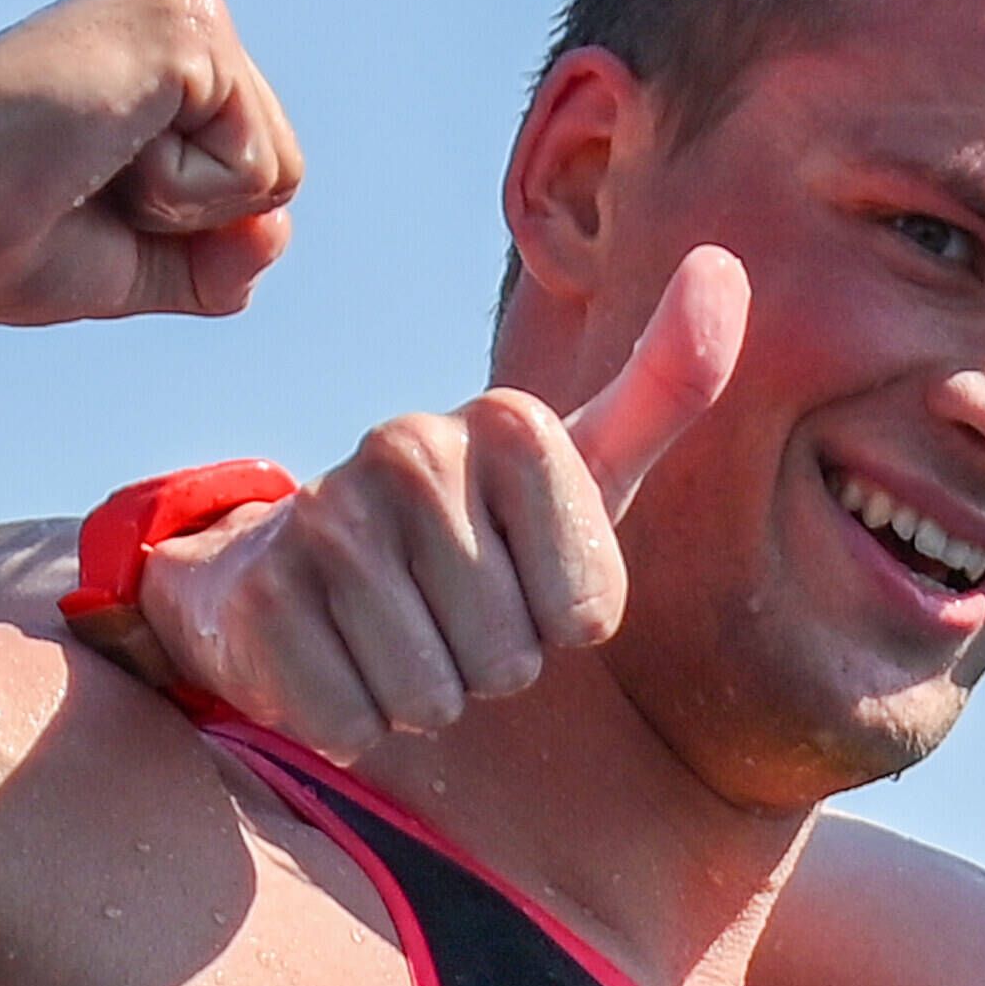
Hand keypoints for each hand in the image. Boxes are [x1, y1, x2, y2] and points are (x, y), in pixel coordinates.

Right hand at [0, 0, 305, 328]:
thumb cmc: (0, 238)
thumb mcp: (142, 260)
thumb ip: (225, 255)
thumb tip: (278, 229)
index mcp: (164, 46)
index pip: (255, 177)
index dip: (180, 226)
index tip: (75, 189)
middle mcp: (179, 2)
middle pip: (280, 173)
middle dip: (189, 217)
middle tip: (76, 177)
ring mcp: (184, 2)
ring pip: (276, 173)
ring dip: (180, 205)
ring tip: (82, 159)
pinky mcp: (187, 26)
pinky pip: (255, 168)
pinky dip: (179, 194)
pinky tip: (96, 147)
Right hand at [129, 248, 747, 758]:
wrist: (300, 563)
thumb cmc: (480, 526)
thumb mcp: (583, 462)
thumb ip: (667, 383)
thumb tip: (723, 263)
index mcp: (510, 422)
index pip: (588, 614)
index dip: (563, 622)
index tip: (525, 574)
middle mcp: (411, 448)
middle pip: (513, 659)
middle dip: (492, 662)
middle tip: (451, 611)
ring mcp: (325, 516)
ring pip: (434, 696)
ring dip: (425, 695)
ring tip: (399, 633)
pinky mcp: (262, 596)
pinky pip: (355, 722)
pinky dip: (355, 722)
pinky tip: (337, 661)